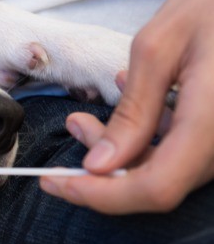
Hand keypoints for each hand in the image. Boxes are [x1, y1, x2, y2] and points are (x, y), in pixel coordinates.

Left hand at [41, 0, 213, 213]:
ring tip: (87, 115)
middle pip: (161, 182)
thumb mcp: (158, 47)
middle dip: (103, 167)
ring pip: (172, 167)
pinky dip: (150, 137)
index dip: (100, 196)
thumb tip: (98, 166)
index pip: (155, 188)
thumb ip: (132, 112)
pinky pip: (189, 148)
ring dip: (122, 150)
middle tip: (73, 127)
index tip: (55, 183)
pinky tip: (132, 99)